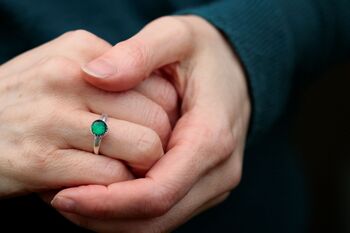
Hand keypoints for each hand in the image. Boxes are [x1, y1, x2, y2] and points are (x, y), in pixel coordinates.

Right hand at [0, 30, 176, 197]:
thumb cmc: (30, 101)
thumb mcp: (65, 68)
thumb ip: (110, 73)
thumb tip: (162, 96)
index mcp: (83, 51)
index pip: (160, 86)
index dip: (165, 115)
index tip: (153, 130)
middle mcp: (70, 77)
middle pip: (158, 117)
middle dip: (161, 143)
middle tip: (146, 155)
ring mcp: (54, 117)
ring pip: (143, 147)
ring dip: (143, 168)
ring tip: (127, 169)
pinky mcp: (42, 160)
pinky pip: (112, 178)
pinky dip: (117, 187)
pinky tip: (102, 183)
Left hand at [51, 16, 250, 231]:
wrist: (236, 70)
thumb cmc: (204, 53)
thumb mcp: (175, 36)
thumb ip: (138, 53)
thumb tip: (94, 75)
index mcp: (211, 137)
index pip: (158, 192)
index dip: (108, 202)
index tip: (63, 196)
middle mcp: (218, 170)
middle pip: (157, 217)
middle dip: (104, 217)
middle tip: (59, 200)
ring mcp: (213, 182)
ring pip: (159, 223)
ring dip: (113, 219)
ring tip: (73, 199)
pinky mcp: (204, 186)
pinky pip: (164, 212)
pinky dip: (128, 212)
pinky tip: (100, 193)